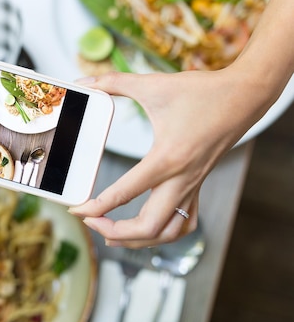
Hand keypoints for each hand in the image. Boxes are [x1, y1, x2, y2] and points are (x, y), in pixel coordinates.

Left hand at [69, 66, 271, 247]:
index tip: (76, 209)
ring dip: (139, 240)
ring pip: (168, 232)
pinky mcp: (198, 185)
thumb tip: (85, 81)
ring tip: (113, 234)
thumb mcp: (153, 84)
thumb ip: (114, 83)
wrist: (245, 95)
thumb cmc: (202, 91)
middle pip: (149, 227)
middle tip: (91, 222)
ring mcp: (192, 185)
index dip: (95, 206)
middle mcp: (181, 179)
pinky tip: (147, 229)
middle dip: (115, 232)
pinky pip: (184, 223)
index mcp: (167, 158)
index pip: (124, 193)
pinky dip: (164, 233)